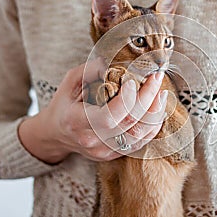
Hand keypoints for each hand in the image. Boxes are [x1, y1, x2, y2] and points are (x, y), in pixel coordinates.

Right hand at [18, 57, 166, 163]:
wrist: (56, 133)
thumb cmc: (64, 104)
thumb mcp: (70, 81)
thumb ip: (91, 70)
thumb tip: (114, 62)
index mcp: (75, 121)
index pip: (107, 118)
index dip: (126, 100)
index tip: (134, 80)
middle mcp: (90, 140)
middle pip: (129, 124)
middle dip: (148, 98)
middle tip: (156, 78)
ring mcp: (103, 151)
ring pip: (140, 135)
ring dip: (155, 112)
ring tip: (160, 92)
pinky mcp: (113, 154)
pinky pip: (141, 142)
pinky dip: (153, 124)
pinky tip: (157, 107)